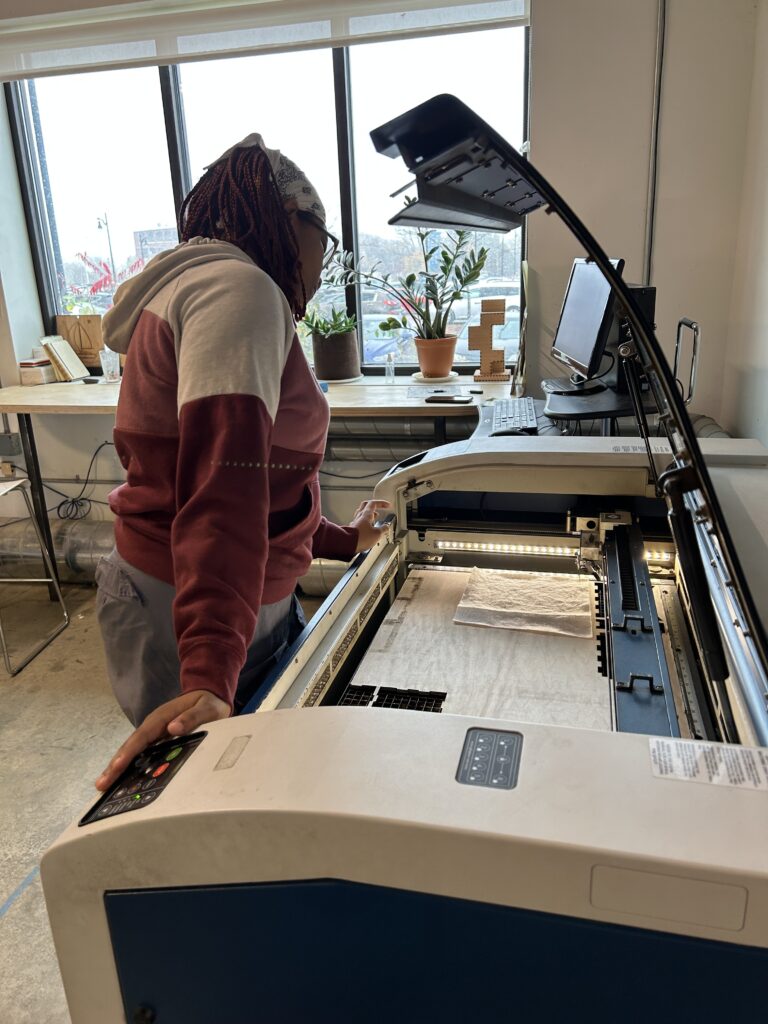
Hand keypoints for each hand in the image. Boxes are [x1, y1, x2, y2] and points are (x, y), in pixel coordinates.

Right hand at [95, 689, 230, 791]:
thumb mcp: (207, 708)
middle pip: (131, 745)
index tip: (117, 766)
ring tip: (104, 786)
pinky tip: (123, 779)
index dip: (129, 752)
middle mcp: (153, 725)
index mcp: (162, 717)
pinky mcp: (156, 738)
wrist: (209, 695)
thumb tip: (173, 728)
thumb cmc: (208, 703)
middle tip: (101, 784)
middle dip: (115, 764)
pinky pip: (141, 753)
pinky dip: (130, 765)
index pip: (142, 737)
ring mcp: (153, 732)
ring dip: (118, 767)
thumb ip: (192, 717)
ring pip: (132, 750)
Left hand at [350, 499, 390, 552]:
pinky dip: (364, 523)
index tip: (387, 505)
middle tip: (378, 507)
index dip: (381, 503)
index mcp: (366, 514)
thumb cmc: (361, 537)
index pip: (374, 503)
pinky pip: (358, 522)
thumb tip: (386, 527)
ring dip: (369, 514)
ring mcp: (354, 523)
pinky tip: (366, 527)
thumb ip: (383, 529)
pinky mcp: (352, 530)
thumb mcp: (377, 534)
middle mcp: (359, 516)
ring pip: (361, 514)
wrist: (348, 545)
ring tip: (374, 517)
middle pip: (365, 506)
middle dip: (373, 506)